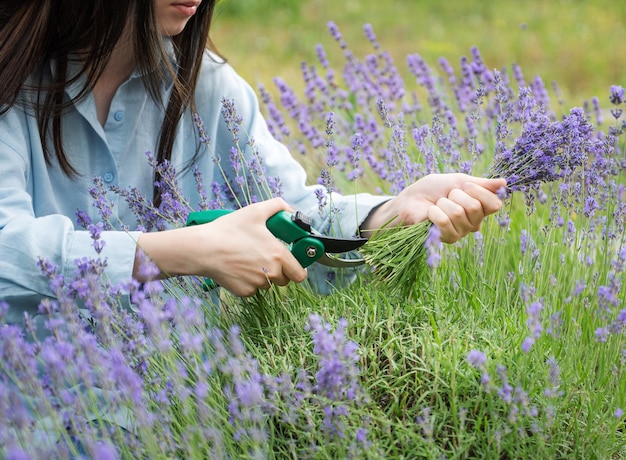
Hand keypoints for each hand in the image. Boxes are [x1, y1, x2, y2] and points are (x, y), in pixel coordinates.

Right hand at [135, 197, 306, 295]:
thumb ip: (277, 206)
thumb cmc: (229, 230)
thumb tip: (290, 210)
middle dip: (279, 270)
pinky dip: (248, 282)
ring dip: (263, 276)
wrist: (204, 249)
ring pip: (268, 284)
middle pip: (284, 280)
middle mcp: (271, 272)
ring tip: (248, 260)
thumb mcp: (255, 211)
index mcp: (279, 255)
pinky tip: (238, 268)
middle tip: (265, 257)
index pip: (300, 274)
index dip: (297, 268)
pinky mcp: (244, 291)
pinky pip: (252, 289)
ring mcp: (257, 284)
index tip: (292, 263)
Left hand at [361, 173, 505, 242]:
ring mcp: (460, 233)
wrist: (409, 200)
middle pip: (475, 208)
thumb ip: (481, 184)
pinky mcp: (444, 239)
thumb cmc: (431, 190)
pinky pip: (445, 222)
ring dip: (443, 203)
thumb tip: (504, 182)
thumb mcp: (458, 180)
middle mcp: (473, 223)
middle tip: (446, 196)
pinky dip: (434, 212)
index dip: (479, 191)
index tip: (465, 185)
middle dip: (456, 195)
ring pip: (458, 213)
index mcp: (479, 209)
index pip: (494, 204)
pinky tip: (430, 214)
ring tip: (436, 204)